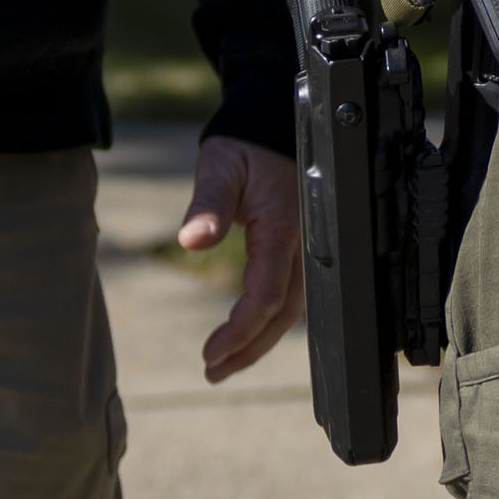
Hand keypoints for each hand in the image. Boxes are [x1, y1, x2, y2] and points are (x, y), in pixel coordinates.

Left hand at [178, 132, 303, 384]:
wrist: (274, 127)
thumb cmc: (246, 147)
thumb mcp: (220, 166)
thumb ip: (207, 203)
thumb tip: (191, 240)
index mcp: (283, 227)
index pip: (266, 295)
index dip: (240, 331)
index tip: (209, 354)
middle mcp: (305, 244)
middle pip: (285, 313)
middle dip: (250, 348)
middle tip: (212, 371)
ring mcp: (308, 249)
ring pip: (293, 309)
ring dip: (260, 340)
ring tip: (223, 364)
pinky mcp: (303, 250)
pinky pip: (291, 294)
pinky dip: (269, 321)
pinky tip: (246, 333)